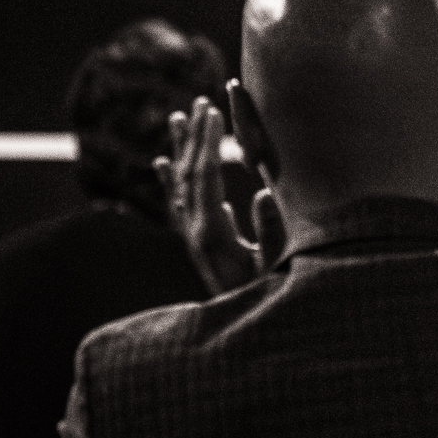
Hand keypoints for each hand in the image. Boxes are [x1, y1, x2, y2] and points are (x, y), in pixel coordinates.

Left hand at [157, 99, 274, 294]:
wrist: (243, 335)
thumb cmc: (267, 297)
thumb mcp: (276, 267)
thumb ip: (269, 233)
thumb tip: (260, 192)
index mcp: (212, 234)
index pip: (204, 178)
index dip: (207, 143)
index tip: (213, 111)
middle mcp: (195, 232)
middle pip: (187, 175)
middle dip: (194, 137)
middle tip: (199, 102)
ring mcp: (193, 236)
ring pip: (180, 185)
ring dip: (180, 150)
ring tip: (177, 118)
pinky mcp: (197, 241)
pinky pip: (178, 203)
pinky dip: (169, 180)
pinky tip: (162, 163)